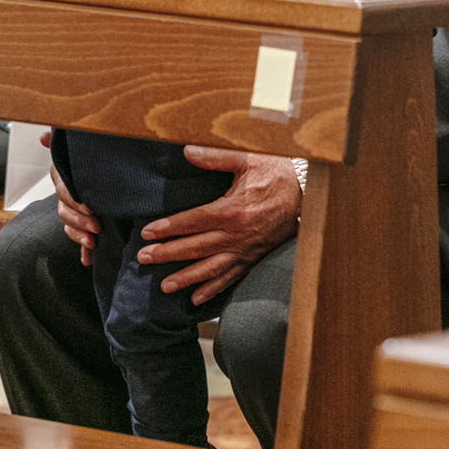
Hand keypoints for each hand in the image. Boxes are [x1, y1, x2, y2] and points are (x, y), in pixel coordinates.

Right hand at [44, 129, 98, 266]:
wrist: (111, 173)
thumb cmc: (95, 161)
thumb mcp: (83, 151)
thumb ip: (62, 143)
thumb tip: (43, 136)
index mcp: (65, 178)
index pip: (63, 192)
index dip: (74, 201)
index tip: (89, 207)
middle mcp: (67, 195)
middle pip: (64, 212)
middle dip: (80, 221)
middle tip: (97, 225)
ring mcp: (74, 211)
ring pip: (68, 226)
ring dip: (79, 236)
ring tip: (93, 242)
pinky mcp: (83, 225)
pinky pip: (78, 240)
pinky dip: (82, 250)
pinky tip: (87, 260)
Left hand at [140, 150, 299, 305]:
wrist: (305, 194)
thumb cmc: (273, 173)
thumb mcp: (247, 158)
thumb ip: (215, 156)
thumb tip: (186, 150)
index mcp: (232, 210)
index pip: (193, 221)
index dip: (169, 227)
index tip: (147, 232)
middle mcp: (237, 234)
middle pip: (196, 247)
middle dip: (168, 254)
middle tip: (143, 258)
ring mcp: (245, 250)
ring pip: (210, 268)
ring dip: (186, 278)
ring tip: (165, 286)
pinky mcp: (253, 258)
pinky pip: (231, 277)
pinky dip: (213, 289)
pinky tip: (196, 298)